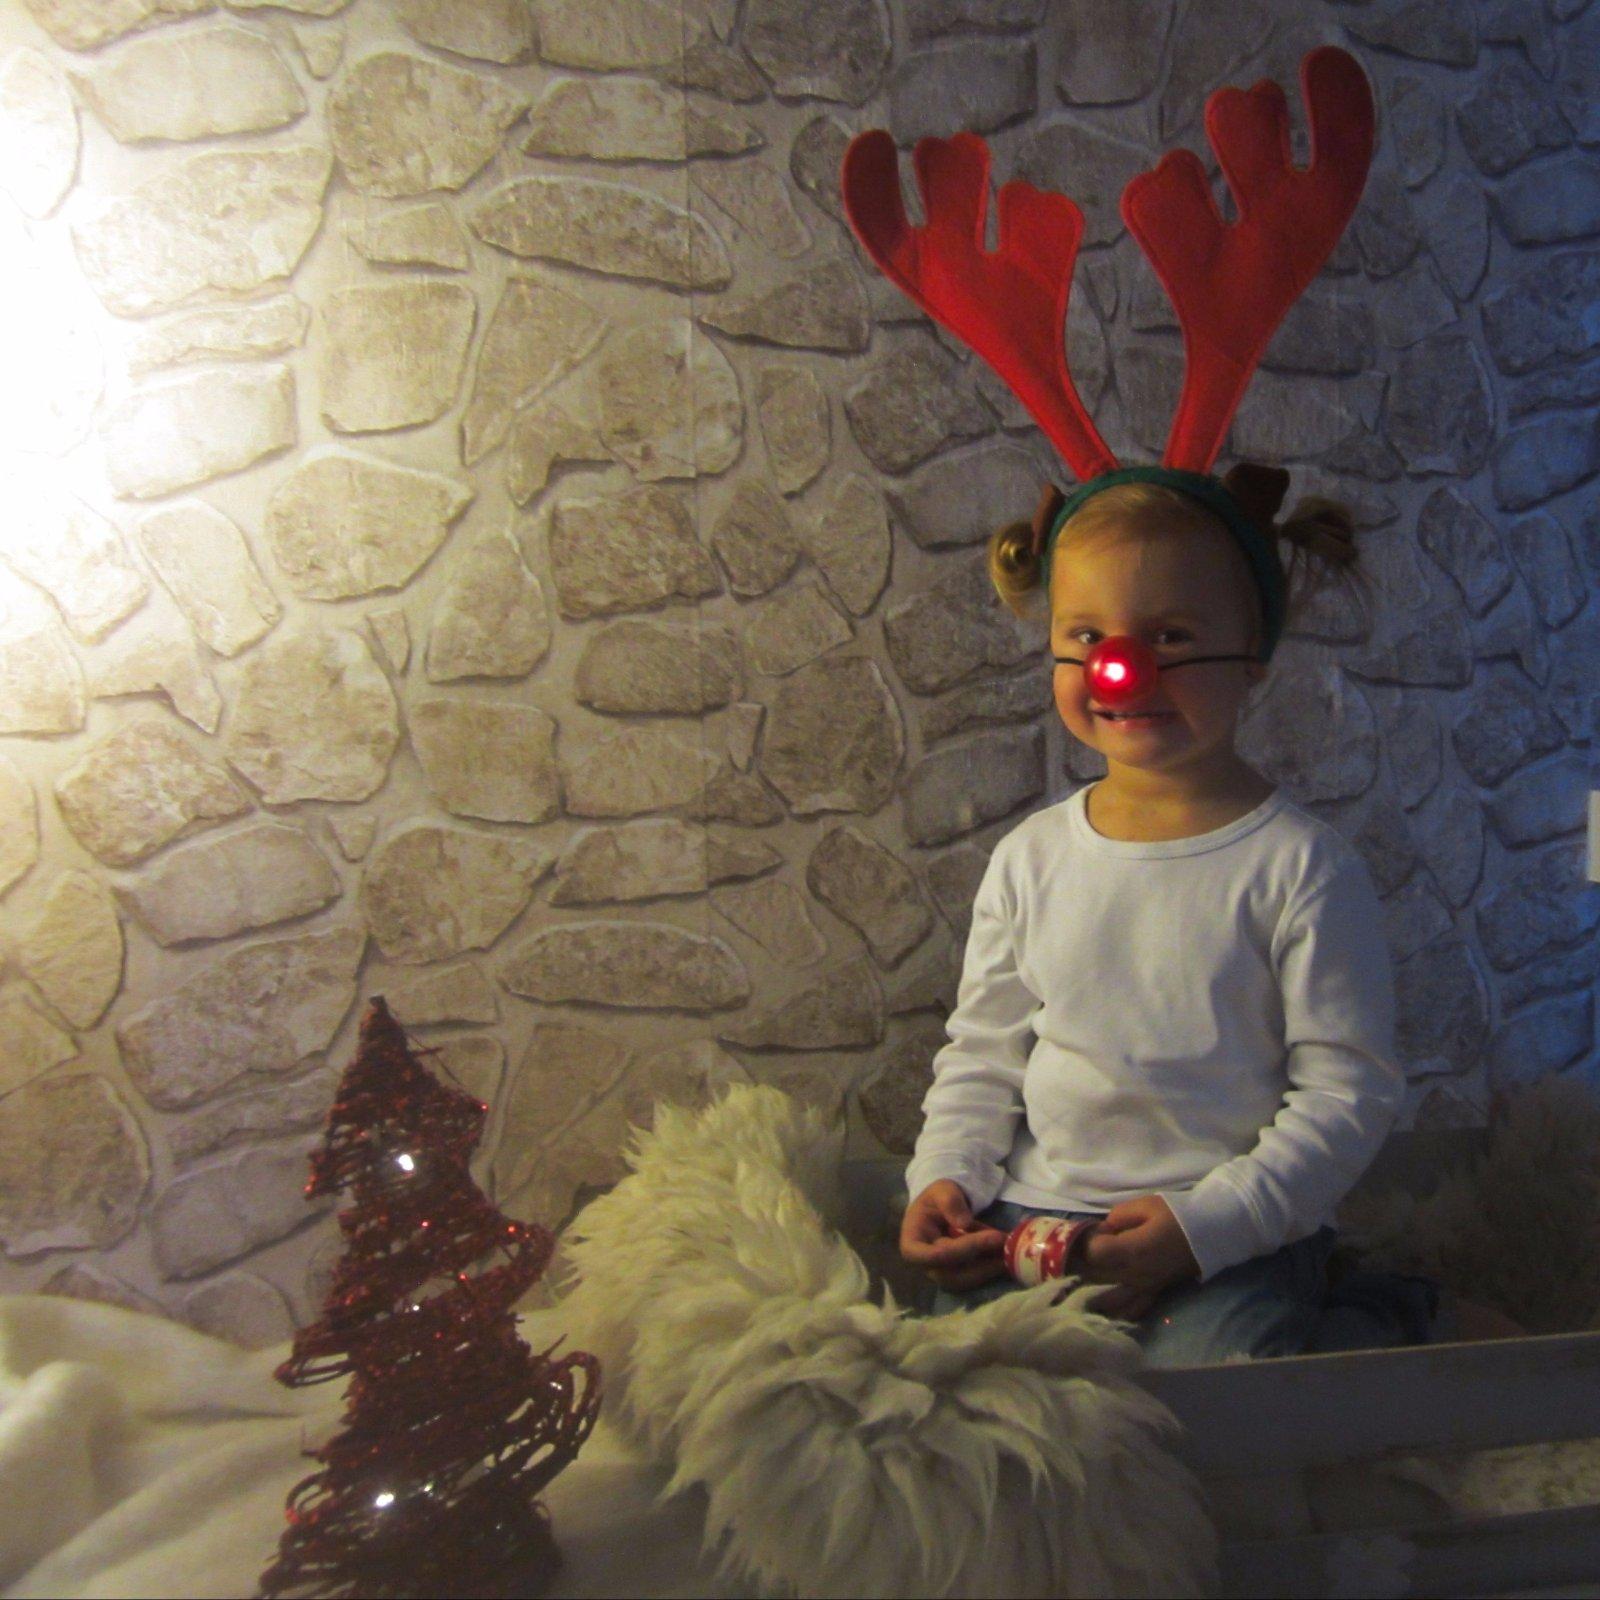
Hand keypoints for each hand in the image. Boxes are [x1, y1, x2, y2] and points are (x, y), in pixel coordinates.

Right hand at [900, 1179, 1006, 1290]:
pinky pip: (972, 1277)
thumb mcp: (941, 1190)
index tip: (992, 1237)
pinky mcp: (955, 1273)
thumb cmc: (937, 1197)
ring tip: (1011, 1254)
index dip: (964, 1249)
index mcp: (912, 1243)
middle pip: (950, 1274)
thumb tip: (963, 1223)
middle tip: (1007, 1249)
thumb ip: (950, 1202)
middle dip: (981, 1265)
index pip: (935, 1255)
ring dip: (989, 1270)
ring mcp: (939, 1271)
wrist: (940, 1205)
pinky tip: (1006, 1256)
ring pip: (964, 1281)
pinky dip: (990, 1268)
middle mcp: (924, 1264)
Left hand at [1080, 1195, 1199, 1312]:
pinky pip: (1130, 1311)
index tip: (1088, 1231)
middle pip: (1094, 1277)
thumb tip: (1103, 1230)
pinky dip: (1114, 1310)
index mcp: (1132, 1250)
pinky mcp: (1153, 1294)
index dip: (1085, 1241)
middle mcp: (1135, 1275)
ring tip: (1083, 1278)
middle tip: (1078, 1251)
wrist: (1210, 1233)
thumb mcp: (1145, 1205)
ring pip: (1107, 1300)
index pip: (1093, 1254)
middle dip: (1080, 1264)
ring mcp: (1144, 1289)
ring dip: (1091, 1291)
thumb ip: (1117, 1217)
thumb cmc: (1177, 1215)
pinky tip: (1103, 1305)